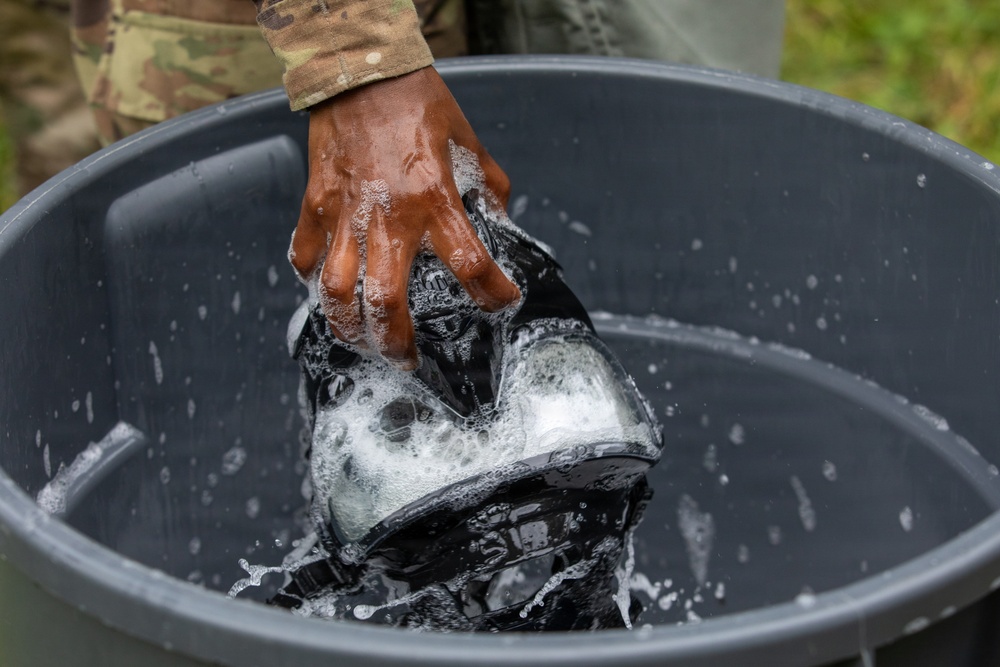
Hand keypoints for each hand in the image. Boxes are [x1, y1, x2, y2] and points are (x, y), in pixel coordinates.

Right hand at [289, 66, 520, 370]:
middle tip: (406, 359)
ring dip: (348, 325)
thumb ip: (491, 188)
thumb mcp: (469, 143)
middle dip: (397, 343)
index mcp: (435, 200)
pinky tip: (325, 287)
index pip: (470, 264)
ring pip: (337, 290)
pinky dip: (313, 277)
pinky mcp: (316, 203)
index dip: (491, 293)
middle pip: (386, 302)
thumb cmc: (417, 102)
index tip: (502, 303)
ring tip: (362, 339)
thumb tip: (500, 220)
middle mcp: (390, 216)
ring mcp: (346, 213)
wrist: (363, 71)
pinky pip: (307, 253)